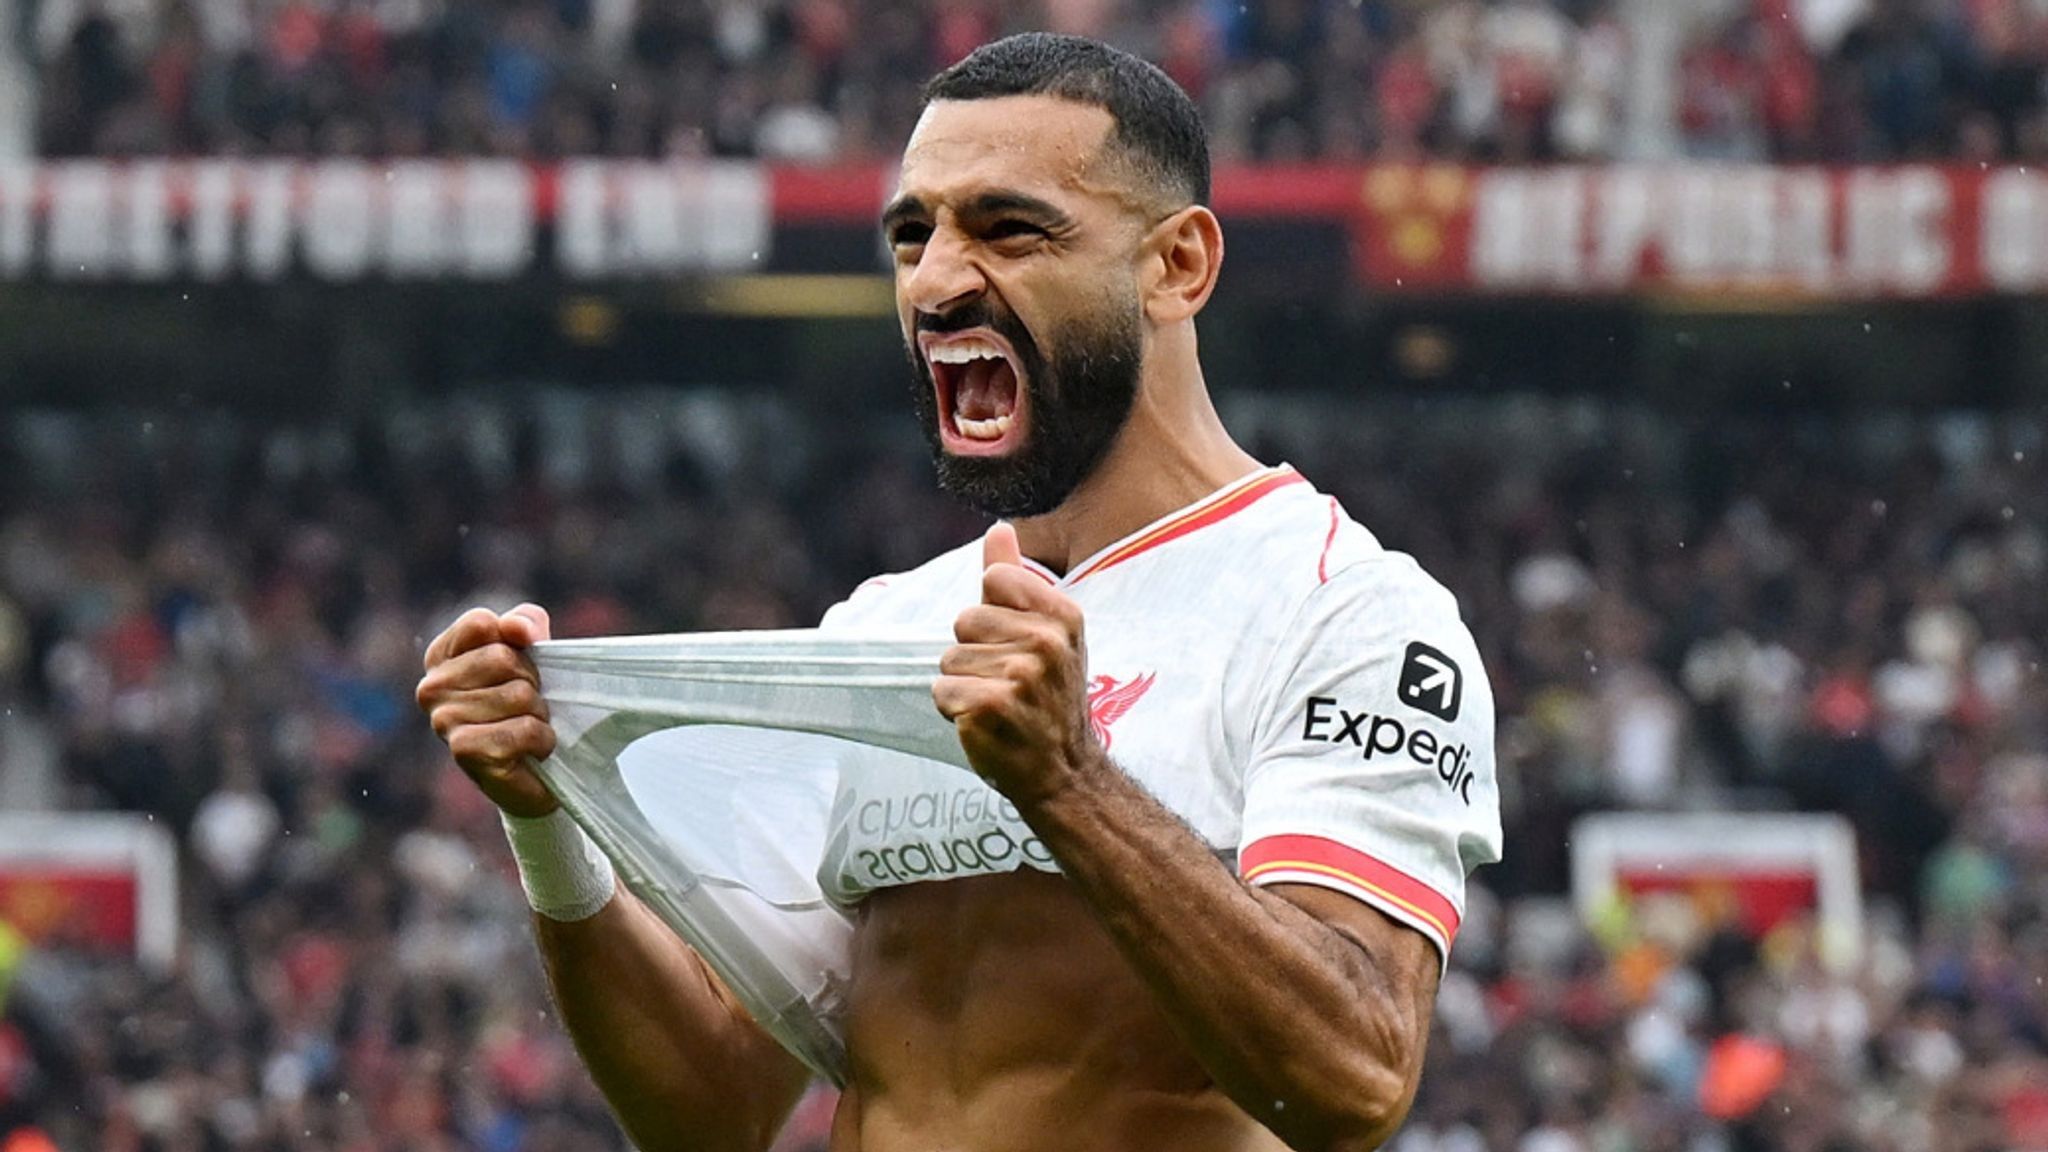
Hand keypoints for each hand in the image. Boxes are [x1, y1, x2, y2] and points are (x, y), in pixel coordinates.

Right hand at [416, 602, 559, 817]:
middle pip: (502, 658)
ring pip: (517, 694)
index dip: (515, 641)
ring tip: (529, 726)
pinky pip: (522, 729)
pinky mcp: (464, 751)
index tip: (518, 667)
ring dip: (539, 713)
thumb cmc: (529, 704)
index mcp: (441, 656)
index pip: (481, 623)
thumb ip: (525, 623)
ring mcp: (443, 721)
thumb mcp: (532, 652)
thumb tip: (515, 627)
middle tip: (528, 703)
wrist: (537, 772)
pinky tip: (532, 750)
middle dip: (532, 680)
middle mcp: (432, 688)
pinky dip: (541, 739)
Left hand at [934, 524, 1098, 805]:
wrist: (1063, 771)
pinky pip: (942, 690)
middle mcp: (1047, 641)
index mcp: (1063, 615)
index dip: (992, 614)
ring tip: (999, 705)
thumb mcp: (1047, 633)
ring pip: (949, 659)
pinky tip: (986, 724)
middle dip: (973, 653)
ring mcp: (1021, 675)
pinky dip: (954, 711)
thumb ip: (1017, 577)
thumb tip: (999, 528)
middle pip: (965, 620)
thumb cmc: (1048, 697)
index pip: (995, 579)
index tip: (1015, 644)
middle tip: (1006, 683)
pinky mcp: (992, 705)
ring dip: (963, 685)